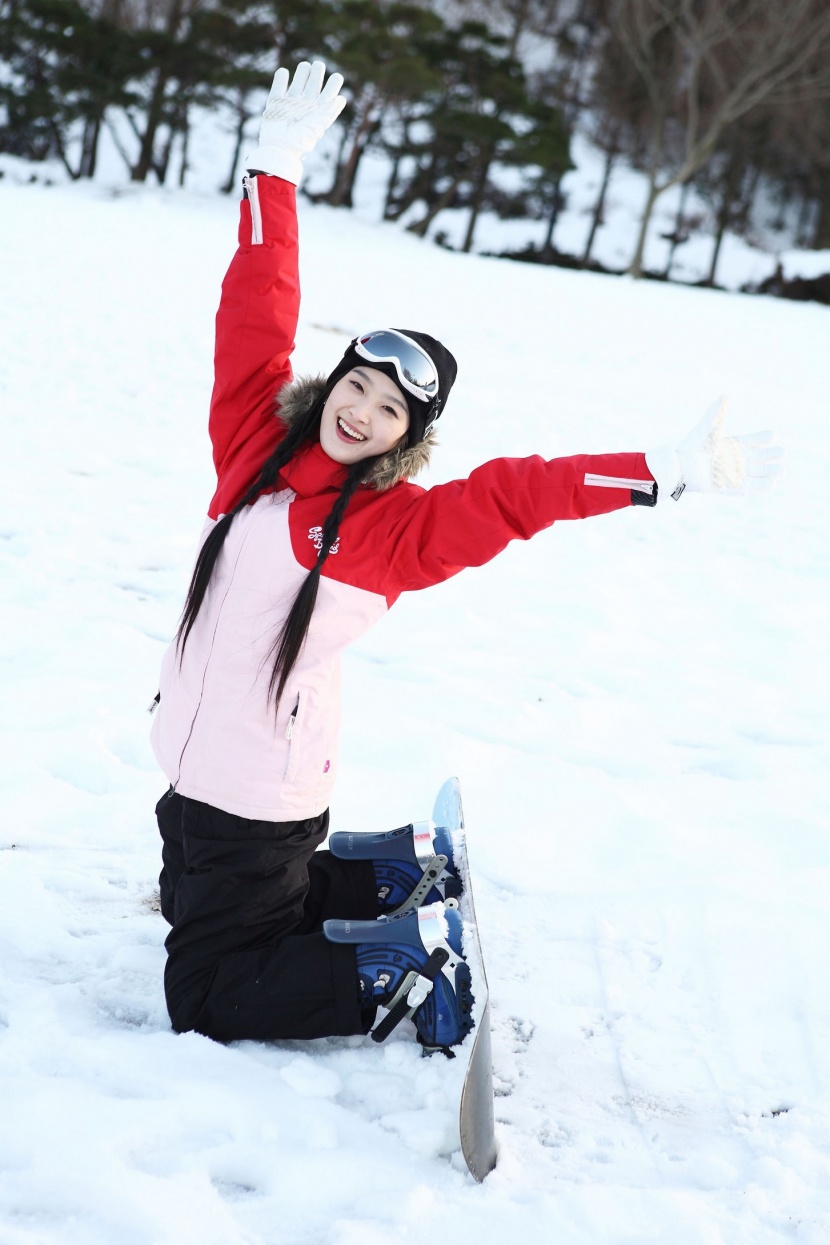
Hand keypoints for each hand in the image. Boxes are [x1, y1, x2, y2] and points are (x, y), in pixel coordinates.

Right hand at [244, 60, 346, 185]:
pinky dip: (281, 78)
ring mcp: (290, 104)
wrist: (278, 149)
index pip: (328, 95)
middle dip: (317, 73)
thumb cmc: (299, 141)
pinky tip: (284, 73)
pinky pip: (278, 88)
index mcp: (317, 112)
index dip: (333, 85)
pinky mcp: (275, 104)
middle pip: (313, 85)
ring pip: (297, 83)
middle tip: (318, 66)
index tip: (337, 76)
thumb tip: (342, 98)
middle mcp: (305, 107)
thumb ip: (329, 112)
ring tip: (305, 66)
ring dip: (302, 73)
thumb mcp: (316, 126)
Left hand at [646, 397, 784, 499]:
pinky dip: (758, 488)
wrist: (678, 467)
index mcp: (729, 445)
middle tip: (783, 453)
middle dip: (770, 456)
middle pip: (756, 459)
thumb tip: (725, 395)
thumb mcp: (707, 429)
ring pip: (753, 474)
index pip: (750, 442)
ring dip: (767, 473)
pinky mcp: (724, 487)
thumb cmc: (691, 446)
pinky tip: (771, 486)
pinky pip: (744, 488)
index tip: (773, 435)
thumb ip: (717, 414)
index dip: (762, 439)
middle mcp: (731, 460)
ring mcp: (729, 474)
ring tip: (781, 470)